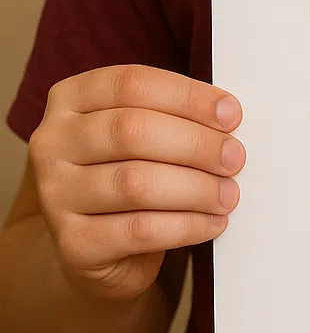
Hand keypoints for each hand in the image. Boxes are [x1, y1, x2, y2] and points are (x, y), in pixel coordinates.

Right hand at [28, 65, 245, 304]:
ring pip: (136, 183)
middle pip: (132, 131)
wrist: (97, 248)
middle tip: (234, 157)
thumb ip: (172, 115)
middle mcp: (52, 142)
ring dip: (196, 188)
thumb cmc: (130, 174)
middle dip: (196, 144)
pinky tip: (212, 223)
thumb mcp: (142, 134)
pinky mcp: (73, 244)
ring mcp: (55, 194)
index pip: (132, 84)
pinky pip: (139, 230)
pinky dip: (186, 225)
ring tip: (228, 194)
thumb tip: (227, 116)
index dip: (187, 97)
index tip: (231, 114)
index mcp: (70, 99)